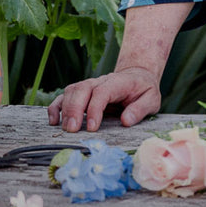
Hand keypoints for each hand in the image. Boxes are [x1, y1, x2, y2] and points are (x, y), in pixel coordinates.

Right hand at [47, 67, 161, 132]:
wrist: (137, 76)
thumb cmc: (143, 90)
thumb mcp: (151, 99)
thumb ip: (140, 109)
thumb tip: (125, 120)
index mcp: (119, 82)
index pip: (102, 91)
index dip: (95, 108)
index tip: (92, 127)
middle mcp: (101, 81)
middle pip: (83, 89)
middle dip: (75, 109)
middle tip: (72, 130)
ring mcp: (90, 85)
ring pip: (72, 90)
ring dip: (65, 108)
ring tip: (64, 129)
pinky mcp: (82, 92)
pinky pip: (65, 95)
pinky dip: (56, 106)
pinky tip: (54, 121)